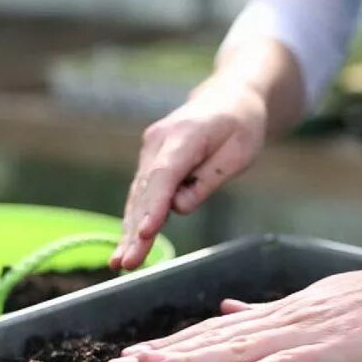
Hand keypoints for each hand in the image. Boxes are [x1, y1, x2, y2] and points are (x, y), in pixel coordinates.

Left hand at [105, 256, 361, 361]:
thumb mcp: (323, 302)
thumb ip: (274, 311)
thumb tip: (228, 311)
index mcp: (286, 312)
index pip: (218, 332)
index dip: (174, 344)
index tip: (135, 356)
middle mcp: (287, 318)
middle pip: (214, 341)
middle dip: (163, 354)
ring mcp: (308, 333)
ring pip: (236, 350)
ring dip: (186, 361)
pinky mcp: (333, 351)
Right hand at [110, 78, 268, 269]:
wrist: (227, 98)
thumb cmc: (240, 125)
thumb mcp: (240, 151)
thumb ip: (210, 178)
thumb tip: (179, 207)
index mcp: (184, 135)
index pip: (165, 176)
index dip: (153, 207)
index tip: (145, 234)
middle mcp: (158, 142)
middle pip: (146, 192)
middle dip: (135, 230)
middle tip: (126, 263)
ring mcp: (150, 151)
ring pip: (138, 196)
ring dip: (128, 231)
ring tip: (120, 263)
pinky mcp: (150, 162)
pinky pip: (142, 194)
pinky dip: (134, 219)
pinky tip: (125, 246)